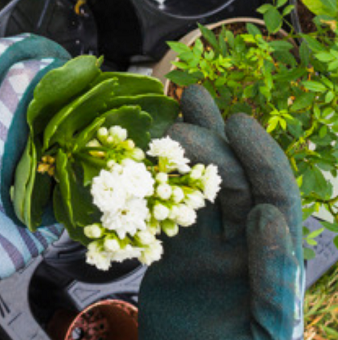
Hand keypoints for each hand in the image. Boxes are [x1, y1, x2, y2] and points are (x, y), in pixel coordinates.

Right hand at [139, 85, 303, 339]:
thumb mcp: (265, 331)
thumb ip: (275, 281)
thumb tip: (269, 215)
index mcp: (273, 265)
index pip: (274, 201)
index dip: (261, 161)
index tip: (238, 128)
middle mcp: (245, 250)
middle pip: (235, 185)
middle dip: (215, 145)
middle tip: (185, 115)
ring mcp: (210, 251)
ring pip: (202, 189)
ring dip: (192, 148)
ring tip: (180, 103)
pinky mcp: (177, 257)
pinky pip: (168, 211)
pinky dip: (157, 182)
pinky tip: (145, 152)